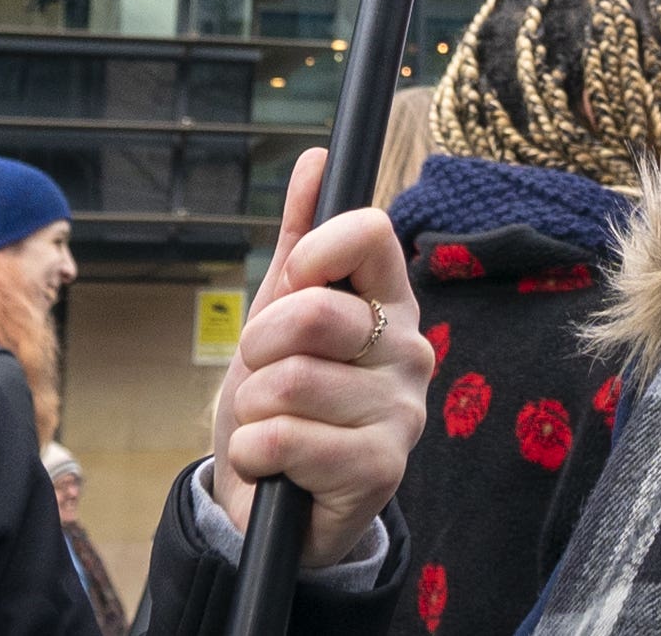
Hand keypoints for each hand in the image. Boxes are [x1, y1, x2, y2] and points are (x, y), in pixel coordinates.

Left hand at [203, 148, 430, 571]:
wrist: (273, 500)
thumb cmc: (282, 401)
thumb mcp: (280, 317)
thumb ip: (299, 241)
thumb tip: (315, 160)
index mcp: (390, 302)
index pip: (371, 234)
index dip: (316, 250)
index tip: (294, 280)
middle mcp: (409, 350)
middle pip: (314, 312)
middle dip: (259, 346)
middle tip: (261, 374)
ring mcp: (402, 413)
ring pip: (288, 382)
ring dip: (251, 409)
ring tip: (269, 426)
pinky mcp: (382, 470)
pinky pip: (282, 440)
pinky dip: (252, 452)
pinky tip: (271, 466)